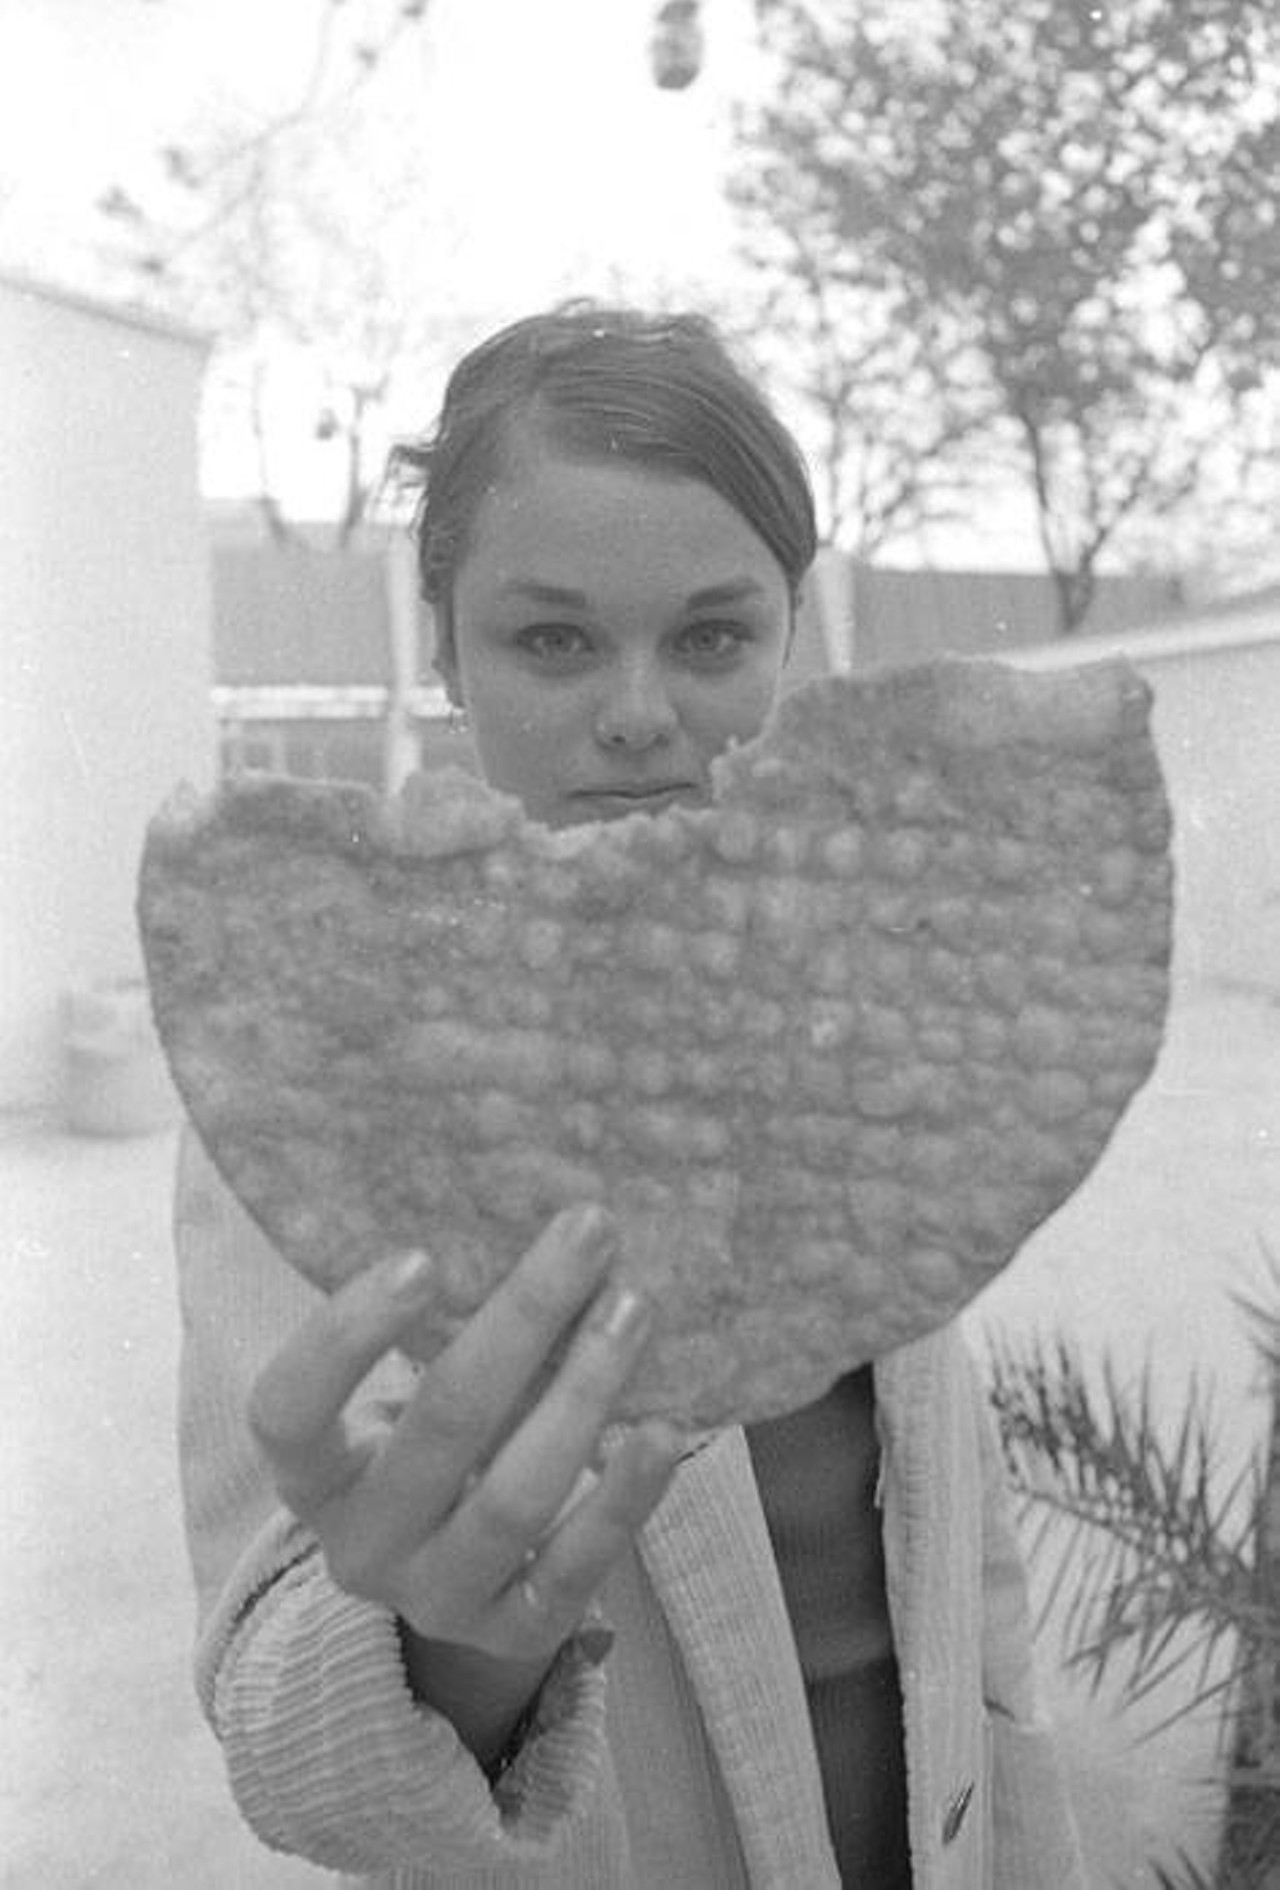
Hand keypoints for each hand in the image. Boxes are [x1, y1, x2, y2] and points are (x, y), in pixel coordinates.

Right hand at [247, 1203, 682, 1748]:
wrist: (457, 1572)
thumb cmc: (434, 1441)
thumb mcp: (404, 1392)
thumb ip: (440, 1325)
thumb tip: (532, 1202)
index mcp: (312, 1475)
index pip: (288, 1412)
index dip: (346, 1336)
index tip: (423, 1256)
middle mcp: (361, 1544)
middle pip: (440, 1428)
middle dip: (523, 1319)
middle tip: (589, 1231)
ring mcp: (436, 1598)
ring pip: (512, 1499)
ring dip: (583, 1393)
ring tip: (634, 1307)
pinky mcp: (514, 1633)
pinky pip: (574, 1570)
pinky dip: (622, 1499)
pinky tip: (661, 1432)